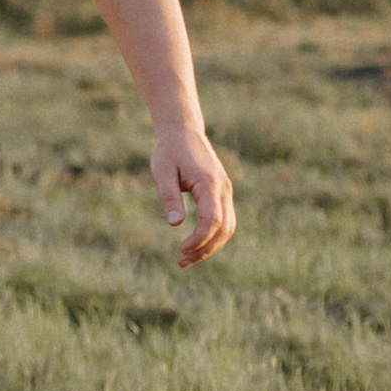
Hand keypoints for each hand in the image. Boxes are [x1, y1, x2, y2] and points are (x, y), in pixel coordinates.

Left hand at [154, 123, 235, 266]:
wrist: (182, 130)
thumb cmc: (169, 150)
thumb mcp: (162, 172)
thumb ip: (169, 197)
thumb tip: (176, 224)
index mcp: (209, 183)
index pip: (212, 219)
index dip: (199, 239)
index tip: (181, 250)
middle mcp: (223, 189)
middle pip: (225, 228)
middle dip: (206, 248)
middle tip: (181, 261)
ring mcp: (226, 191)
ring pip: (228, 226)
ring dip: (211, 245)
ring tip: (186, 257)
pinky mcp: (222, 192)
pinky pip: (224, 219)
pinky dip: (213, 235)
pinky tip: (195, 244)